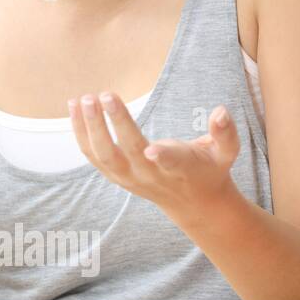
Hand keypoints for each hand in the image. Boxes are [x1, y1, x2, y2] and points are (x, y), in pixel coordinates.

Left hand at [69, 91, 240, 216]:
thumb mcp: (225, 154)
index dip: (163, 156)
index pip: (171, 163)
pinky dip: (80, 132)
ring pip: (103, 156)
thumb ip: (226, 134)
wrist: (192, 203)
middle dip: (114, 124)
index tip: (150, 147)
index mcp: (181, 169)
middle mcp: (151, 175)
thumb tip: (221, 111)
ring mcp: (129, 178)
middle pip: (127, 152)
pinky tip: (74, 106)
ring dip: (90, 127)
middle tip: (102, 96)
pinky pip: (92, 155)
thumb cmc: (208, 170)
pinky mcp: (114, 175)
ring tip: (83, 99)